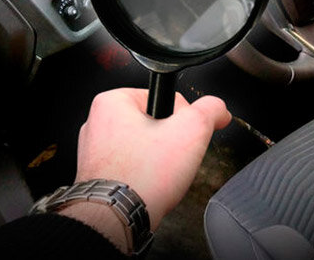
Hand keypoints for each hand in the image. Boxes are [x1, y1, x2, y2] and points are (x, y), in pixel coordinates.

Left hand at [72, 88, 230, 230]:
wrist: (118, 217)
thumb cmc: (142, 176)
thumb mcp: (192, 130)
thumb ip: (211, 110)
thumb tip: (218, 108)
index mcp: (111, 102)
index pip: (163, 97)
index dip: (183, 118)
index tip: (185, 135)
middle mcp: (96, 124)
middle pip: (153, 123)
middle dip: (169, 141)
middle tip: (172, 159)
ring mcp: (94, 152)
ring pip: (143, 148)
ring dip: (157, 161)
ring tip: (160, 175)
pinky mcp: (98, 176)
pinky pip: (131, 169)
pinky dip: (143, 177)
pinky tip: (149, 186)